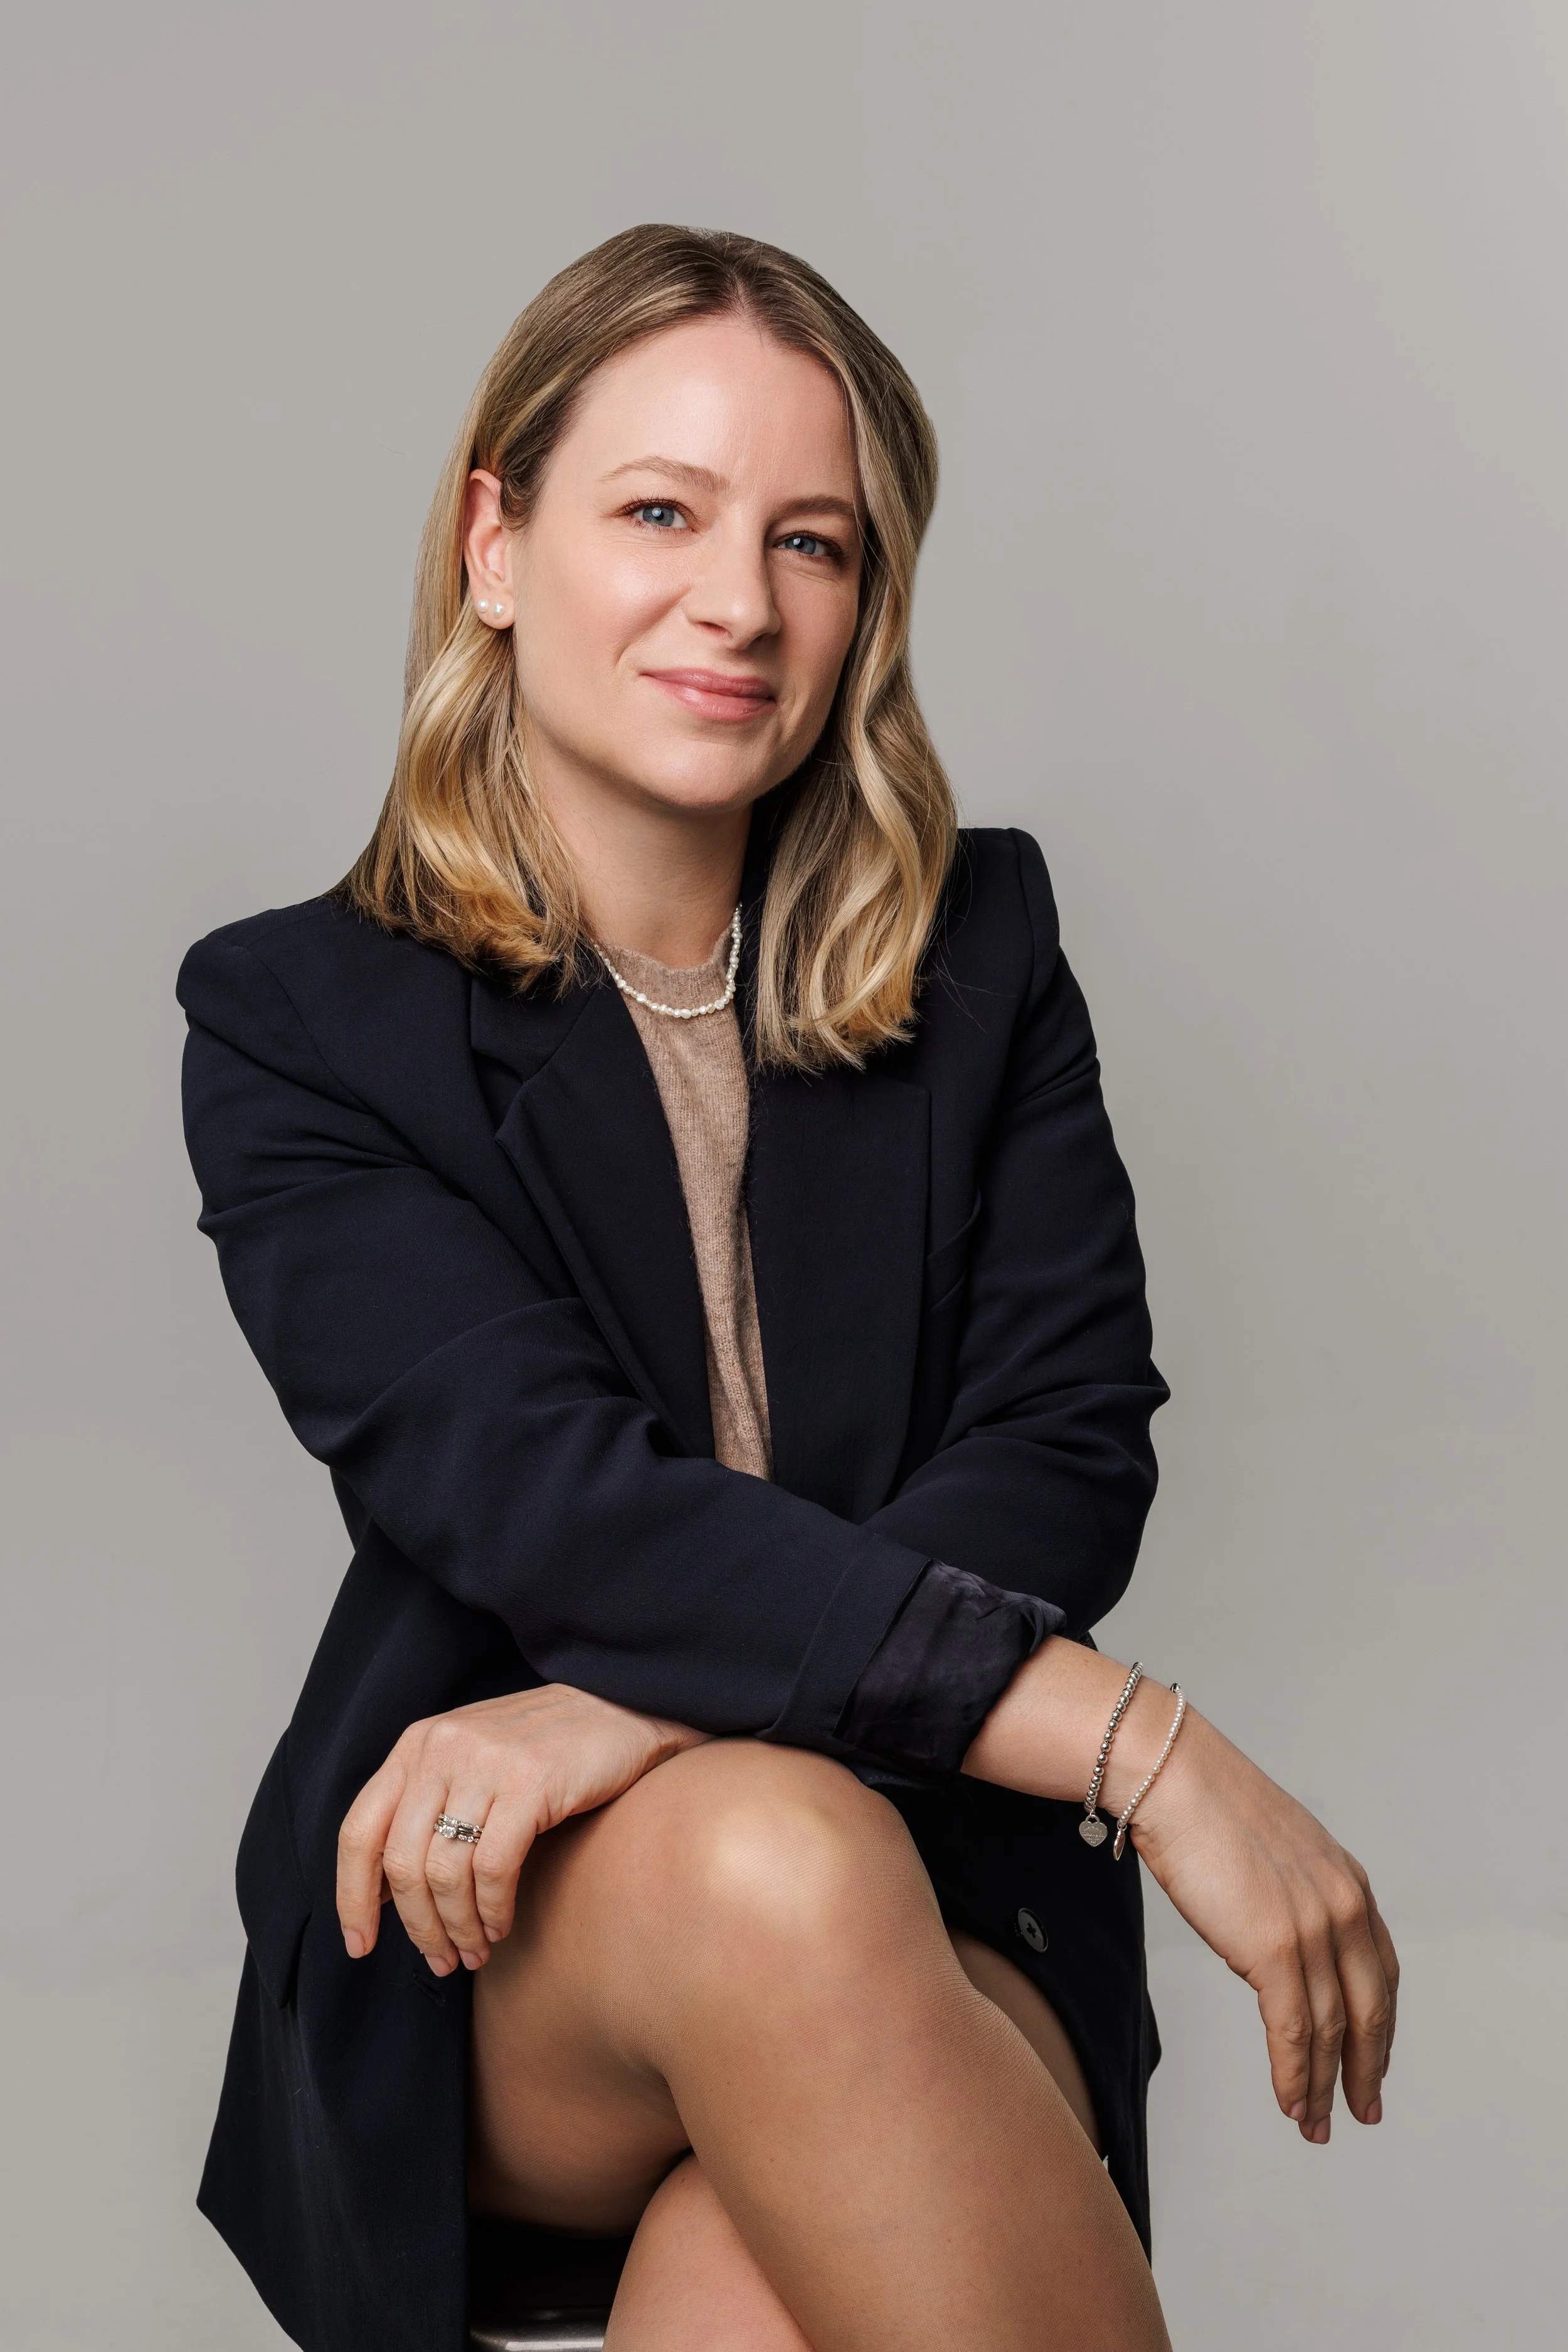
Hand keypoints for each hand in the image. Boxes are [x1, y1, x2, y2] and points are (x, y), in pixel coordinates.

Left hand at [337, 1684, 707, 1975]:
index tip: (361, 1945)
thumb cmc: (545, 1750)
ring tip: (476, 1950)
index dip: (352, 1897)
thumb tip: (384, 1891)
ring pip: (445, 1873)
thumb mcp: (469, 1763)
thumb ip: (425, 1808)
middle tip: (441, 1960)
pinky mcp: (530, 1781)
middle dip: (418, 1927)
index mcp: (417, 1744)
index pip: (359, 1831)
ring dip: (458, 1928)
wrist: (623, 1709)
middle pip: (401, 1863)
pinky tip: (502, 1924)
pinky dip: (493, 1910)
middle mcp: (442, 1748)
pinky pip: (493, 1869)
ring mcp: (486, 1761)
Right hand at [1129, 1705, 1399, 2143]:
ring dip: (1325, 2085)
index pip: (1379, 1969)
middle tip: (1364, 2110)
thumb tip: (1267, 1947)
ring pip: (1332, 2029)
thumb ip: (1285, 1899)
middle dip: (1368, 2067)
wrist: (1170, 1773)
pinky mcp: (1277, 1947)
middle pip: (1371, 2008)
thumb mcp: (1268, 1852)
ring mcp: (1315, 1927)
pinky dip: (1295, 2075)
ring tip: (1316, 2124)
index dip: (1379, 2023)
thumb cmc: (1200, 1803)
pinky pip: (1294, 2032)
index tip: (1374, 2058)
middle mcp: (1345, 1905)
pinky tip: (1291, 2102)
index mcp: (1347, 1880)